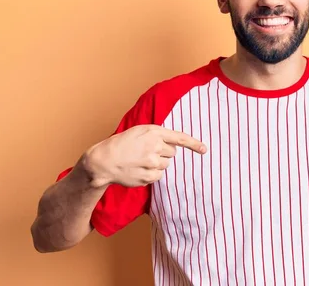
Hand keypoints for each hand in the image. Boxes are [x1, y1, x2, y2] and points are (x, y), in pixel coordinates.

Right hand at [82, 125, 206, 187]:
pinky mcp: (148, 177)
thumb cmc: (122, 144)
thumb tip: (175, 144)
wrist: (104, 160)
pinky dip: (152, 174)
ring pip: (166, 165)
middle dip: (163, 153)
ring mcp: (151, 163)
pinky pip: (159, 176)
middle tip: (147, 152)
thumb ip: (158, 135)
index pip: (179, 137)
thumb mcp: (139, 131)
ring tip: (141, 161)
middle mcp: (154, 146)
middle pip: (173, 153)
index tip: (204, 149)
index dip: (194, 144)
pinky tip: (139, 169)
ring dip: (157, 164)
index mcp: (153, 132)